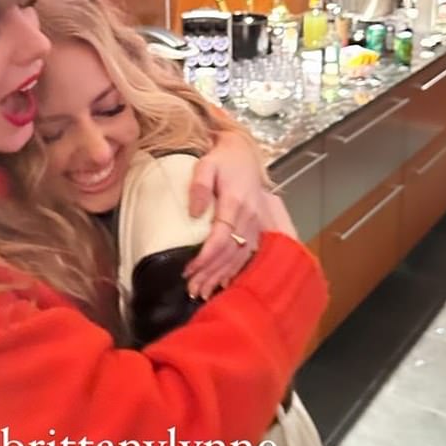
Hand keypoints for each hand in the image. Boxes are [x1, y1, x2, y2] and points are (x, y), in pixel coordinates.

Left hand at [185, 130, 269, 298]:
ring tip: (202, 292)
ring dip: (221, 277)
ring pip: (239, 257)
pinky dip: (235, 271)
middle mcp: (249, 217)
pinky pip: (248, 254)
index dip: (205, 258)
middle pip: (229, 253)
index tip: (188, 270)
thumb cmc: (222, 160)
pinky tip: (224, 283)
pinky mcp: (257, 228)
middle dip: (210, 274)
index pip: (220, 238)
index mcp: (235, 202)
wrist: (244, 153)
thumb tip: (193, 213)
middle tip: (191, 289)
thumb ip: (198, 187)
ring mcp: (255, 224)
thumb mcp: (205, 165)